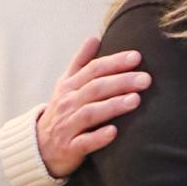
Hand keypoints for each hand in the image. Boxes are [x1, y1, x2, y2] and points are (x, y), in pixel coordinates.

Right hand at [36, 38, 151, 177]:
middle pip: (95, 88)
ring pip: (91, 113)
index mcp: (70, 86)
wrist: (40, 148)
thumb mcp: (66, 85)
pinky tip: (114, 132)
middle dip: (121, 82)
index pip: (94, 69)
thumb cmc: (62, 113)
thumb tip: (94, 37)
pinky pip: (84, 142)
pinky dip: (98, 137)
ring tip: (135, 100)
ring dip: (113, 106)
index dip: (114, 62)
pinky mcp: (70, 148)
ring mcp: (68, 126)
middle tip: (145, 79)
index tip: (137, 57)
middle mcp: (68, 103)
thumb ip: (80, 62)